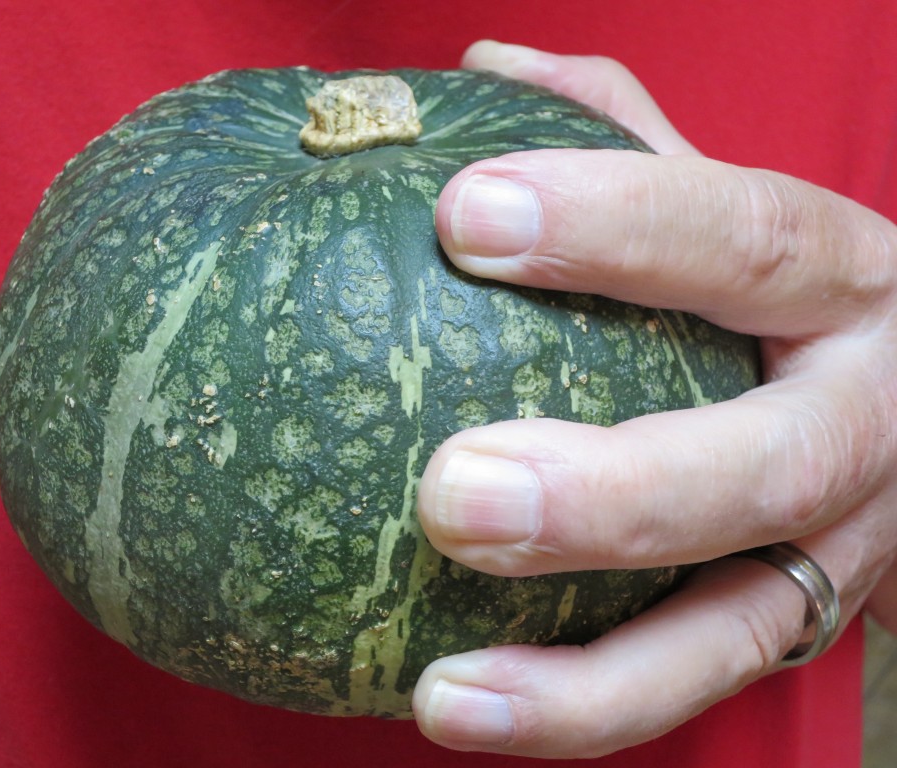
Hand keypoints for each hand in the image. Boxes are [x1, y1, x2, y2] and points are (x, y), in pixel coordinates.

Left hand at [412, 40, 896, 758]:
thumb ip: (627, 139)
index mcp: (847, 283)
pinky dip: (581, 706)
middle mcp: (867, 424)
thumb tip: (488, 66)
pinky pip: (692, 684)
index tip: (463, 212)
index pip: (744, 236)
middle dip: (612, 491)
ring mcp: (845, 549)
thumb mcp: (734, 202)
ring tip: (447, 694)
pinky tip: (460, 706)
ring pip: (738, 630)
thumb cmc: (787, 286)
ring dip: (590, 676)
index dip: (615, 222)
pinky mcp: (798, 628)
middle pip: (764, 468)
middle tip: (454, 495)